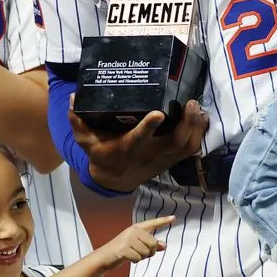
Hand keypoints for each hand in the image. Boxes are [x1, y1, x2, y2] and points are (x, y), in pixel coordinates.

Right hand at [70, 97, 207, 191]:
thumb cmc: (102, 153)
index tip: (158, 113)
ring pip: (187, 146)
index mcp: (127, 148)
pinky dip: (200, 133)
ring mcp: (164, 158)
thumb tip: (74, 97)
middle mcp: (149, 155)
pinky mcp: (172, 159)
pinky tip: (203, 117)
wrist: (116, 178)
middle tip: (191, 102)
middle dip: (186, 123)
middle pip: (174, 143)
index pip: (138, 140)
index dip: (148, 128)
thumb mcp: (86, 140)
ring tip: (199, 108)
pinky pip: (191, 148)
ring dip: (196, 128)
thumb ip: (79, 121)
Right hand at [95, 215, 173, 269]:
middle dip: (150, 252)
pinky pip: (138, 257)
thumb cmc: (123, 250)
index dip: (164, 221)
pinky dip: (135, 260)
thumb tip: (164, 246)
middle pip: (153, 243)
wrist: (105, 256)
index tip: (174, 218)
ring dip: (142, 257)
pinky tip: (129, 258)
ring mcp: (128, 239)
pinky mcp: (124, 248)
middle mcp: (133, 231)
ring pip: (146, 252)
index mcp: (137, 228)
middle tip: (141, 253)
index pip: (152, 223)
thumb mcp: (137, 245)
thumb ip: (150, 244)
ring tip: (133, 254)